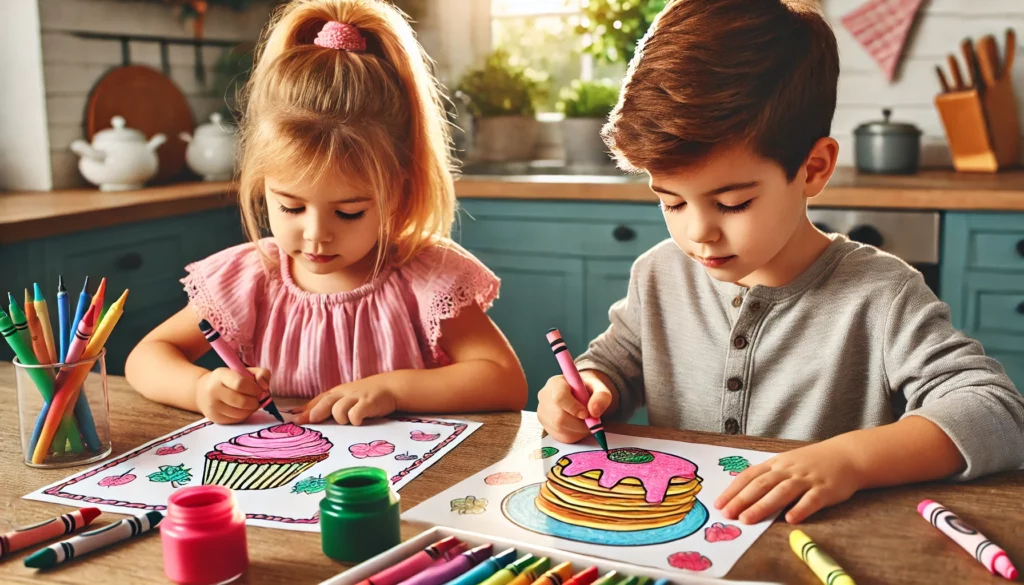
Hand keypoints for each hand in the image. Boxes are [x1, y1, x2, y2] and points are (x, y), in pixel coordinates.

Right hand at [196, 367, 269, 423]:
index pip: (240, 383)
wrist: (204, 391)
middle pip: (242, 402)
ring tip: (251, 402)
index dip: (254, 388)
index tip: (259, 389)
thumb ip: (261, 374)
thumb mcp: (245, 371)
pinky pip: (237, 420)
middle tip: (257, 398)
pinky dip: (245, 415)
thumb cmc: (231, 380)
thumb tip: (264, 387)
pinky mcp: (215, 418)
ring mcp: (213, 406)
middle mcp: (213, 391)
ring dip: (252, 409)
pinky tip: (244, 408)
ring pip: (241, 413)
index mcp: (221, 375)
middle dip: (255, 401)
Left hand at [294, 378, 396, 424]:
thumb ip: (329, 404)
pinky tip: (358, 421)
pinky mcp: (368, 403)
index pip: (319, 400)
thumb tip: (306, 415)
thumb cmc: (366, 395)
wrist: (391, 387)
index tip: (293, 419)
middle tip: (306, 422)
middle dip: (314, 413)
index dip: (306, 410)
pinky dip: (354, 419)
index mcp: (338, 392)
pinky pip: (356, 413)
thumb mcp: (346, 396)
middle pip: (325, 402)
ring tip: (347, 421)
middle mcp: (345, 393)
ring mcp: (357, 398)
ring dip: (339, 417)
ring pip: (339, 409)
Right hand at [537, 371, 613, 443]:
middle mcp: (545, 397)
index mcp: (556, 383)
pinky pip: (561, 436)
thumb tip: (594, 412)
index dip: (574, 408)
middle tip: (591, 420)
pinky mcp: (546, 426)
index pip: (559, 397)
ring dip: (578, 429)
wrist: (581, 396)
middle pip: (559, 417)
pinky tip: (578, 425)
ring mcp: (543, 413)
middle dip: (579, 423)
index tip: (586, 414)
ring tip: (585, 421)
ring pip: (560, 428)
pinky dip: (574, 434)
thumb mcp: (599, 388)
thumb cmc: (588, 390)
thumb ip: (601, 396)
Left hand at [714, 440, 861, 524]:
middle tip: (727, 514)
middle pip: (761, 484)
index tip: (719, 504)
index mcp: (776, 464)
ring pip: (782, 492)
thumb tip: (742, 493)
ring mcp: (807, 479)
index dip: (733, 490)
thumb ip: (768, 477)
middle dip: (742, 500)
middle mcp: (788, 470)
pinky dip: (800, 509)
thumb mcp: (786, 464)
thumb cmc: (811, 463)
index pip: (749, 476)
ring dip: (763, 506)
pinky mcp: (825, 489)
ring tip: (747, 519)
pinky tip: (790, 520)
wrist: (846, 455)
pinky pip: (812, 500)